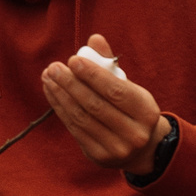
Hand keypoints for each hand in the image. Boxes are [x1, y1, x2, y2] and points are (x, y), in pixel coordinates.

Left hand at [40, 33, 167, 174]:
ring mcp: (117, 149)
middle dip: (71, 84)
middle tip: (54, 68)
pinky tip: (52, 93)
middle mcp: (134, 133)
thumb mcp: (128, 86)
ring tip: (48, 77)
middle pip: (95, 105)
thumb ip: (110, 64)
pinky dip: (61, 109)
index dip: (92, 75)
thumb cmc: (131, 108)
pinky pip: (75, 129)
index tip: (73, 60)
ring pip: (82, 118)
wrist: (141, 148)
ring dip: (61, 95)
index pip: (115, 90)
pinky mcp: (99, 157)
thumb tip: (94, 38)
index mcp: (146, 111)